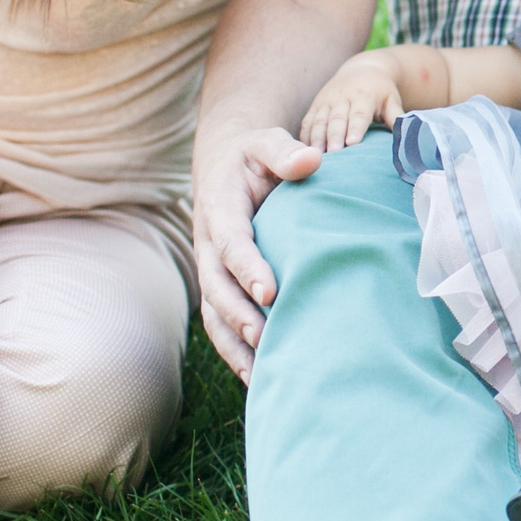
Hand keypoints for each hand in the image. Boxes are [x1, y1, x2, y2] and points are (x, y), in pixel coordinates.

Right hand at [192, 126, 322, 382]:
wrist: (227, 166)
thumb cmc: (256, 156)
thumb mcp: (266, 141)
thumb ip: (285, 151)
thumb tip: (312, 160)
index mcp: (220, 208)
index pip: (230, 242)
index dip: (246, 267)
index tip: (269, 290)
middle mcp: (208, 244)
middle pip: (216, 286)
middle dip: (239, 313)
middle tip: (265, 337)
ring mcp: (210, 269)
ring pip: (214, 313)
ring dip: (234, 343)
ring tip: (261, 372)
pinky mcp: (219, 288)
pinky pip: (221, 325)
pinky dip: (236, 353)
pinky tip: (260, 379)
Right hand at [299, 57, 404, 150]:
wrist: (361, 69)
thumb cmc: (380, 90)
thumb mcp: (391, 99)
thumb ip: (396, 116)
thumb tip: (404, 134)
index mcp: (364, 96)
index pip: (359, 114)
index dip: (355, 128)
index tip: (351, 143)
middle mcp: (343, 97)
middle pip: (336, 119)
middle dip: (333, 137)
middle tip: (332, 154)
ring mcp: (327, 100)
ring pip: (319, 120)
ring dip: (317, 138)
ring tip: (315, 156)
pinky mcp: (316, 105)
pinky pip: (308, 121)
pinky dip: (305, 136)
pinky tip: (303, 151)